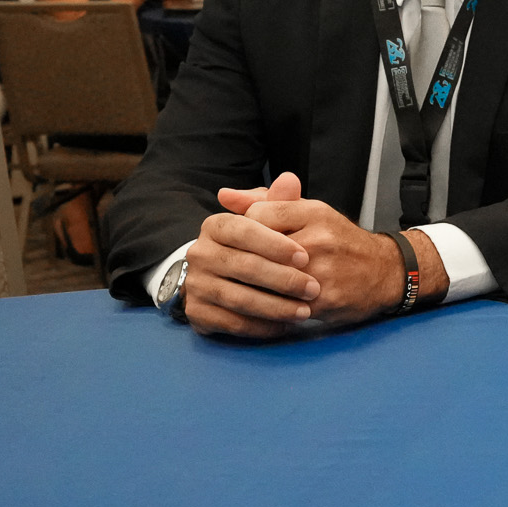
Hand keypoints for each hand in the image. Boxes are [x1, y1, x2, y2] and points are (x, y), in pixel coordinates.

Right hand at [184, 172, 320, 338]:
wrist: (223, 276)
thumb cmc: (257, 245)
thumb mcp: (268, 219)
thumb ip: (279, 201)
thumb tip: (290, 180)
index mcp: (216, 225)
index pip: (246, 231)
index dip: (276, 244)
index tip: (305, 257)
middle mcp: (199, 253)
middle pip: (245, 267)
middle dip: (283, 279)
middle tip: (313, 289)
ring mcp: (195, 284)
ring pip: (239, 298)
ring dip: (275, 307)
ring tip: (305, 311)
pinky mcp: (197, 313)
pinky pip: (232, 323)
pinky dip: (261, 326)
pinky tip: (285, 326)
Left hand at [241, 196, 446, 326]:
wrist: (383, 271)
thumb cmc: (339, 240)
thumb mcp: (308, 212)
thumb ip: (265, 202)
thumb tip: (224, 195)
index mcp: (313, 212)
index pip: (257, 215)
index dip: (245, 230)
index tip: (248, 240)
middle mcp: (319, 238)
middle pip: (259, 249)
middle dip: (245, 260)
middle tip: (239, 267)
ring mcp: (322, 271)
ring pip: (267, 279)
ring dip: (253, 285)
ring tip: (248, 285)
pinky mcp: (324, 299)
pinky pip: (282, 304)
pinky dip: (269, 304)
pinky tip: (266, 302)